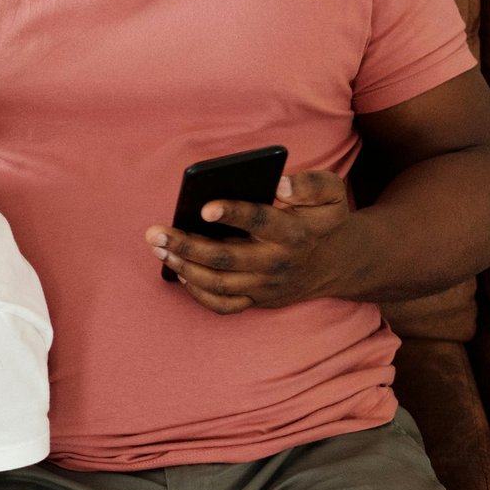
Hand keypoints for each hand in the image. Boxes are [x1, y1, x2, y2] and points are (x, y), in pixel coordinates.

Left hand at [145, 170, 356, 314]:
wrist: (334, 263)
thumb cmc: (321, 220)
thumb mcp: (331, 194)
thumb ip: (311, 184)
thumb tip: (280, 184)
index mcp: (294, 233)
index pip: (262, 222)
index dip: (234, 214)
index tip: (205, 208)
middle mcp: (277, 262)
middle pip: (226, 258)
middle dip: (187, 245)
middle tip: (156, 233)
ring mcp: (265, 286)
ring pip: (218, 283)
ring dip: (183, 267)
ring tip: (158, 249)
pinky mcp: (257, 300)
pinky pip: (223, 306)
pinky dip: (198, 293)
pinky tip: (178, 272)